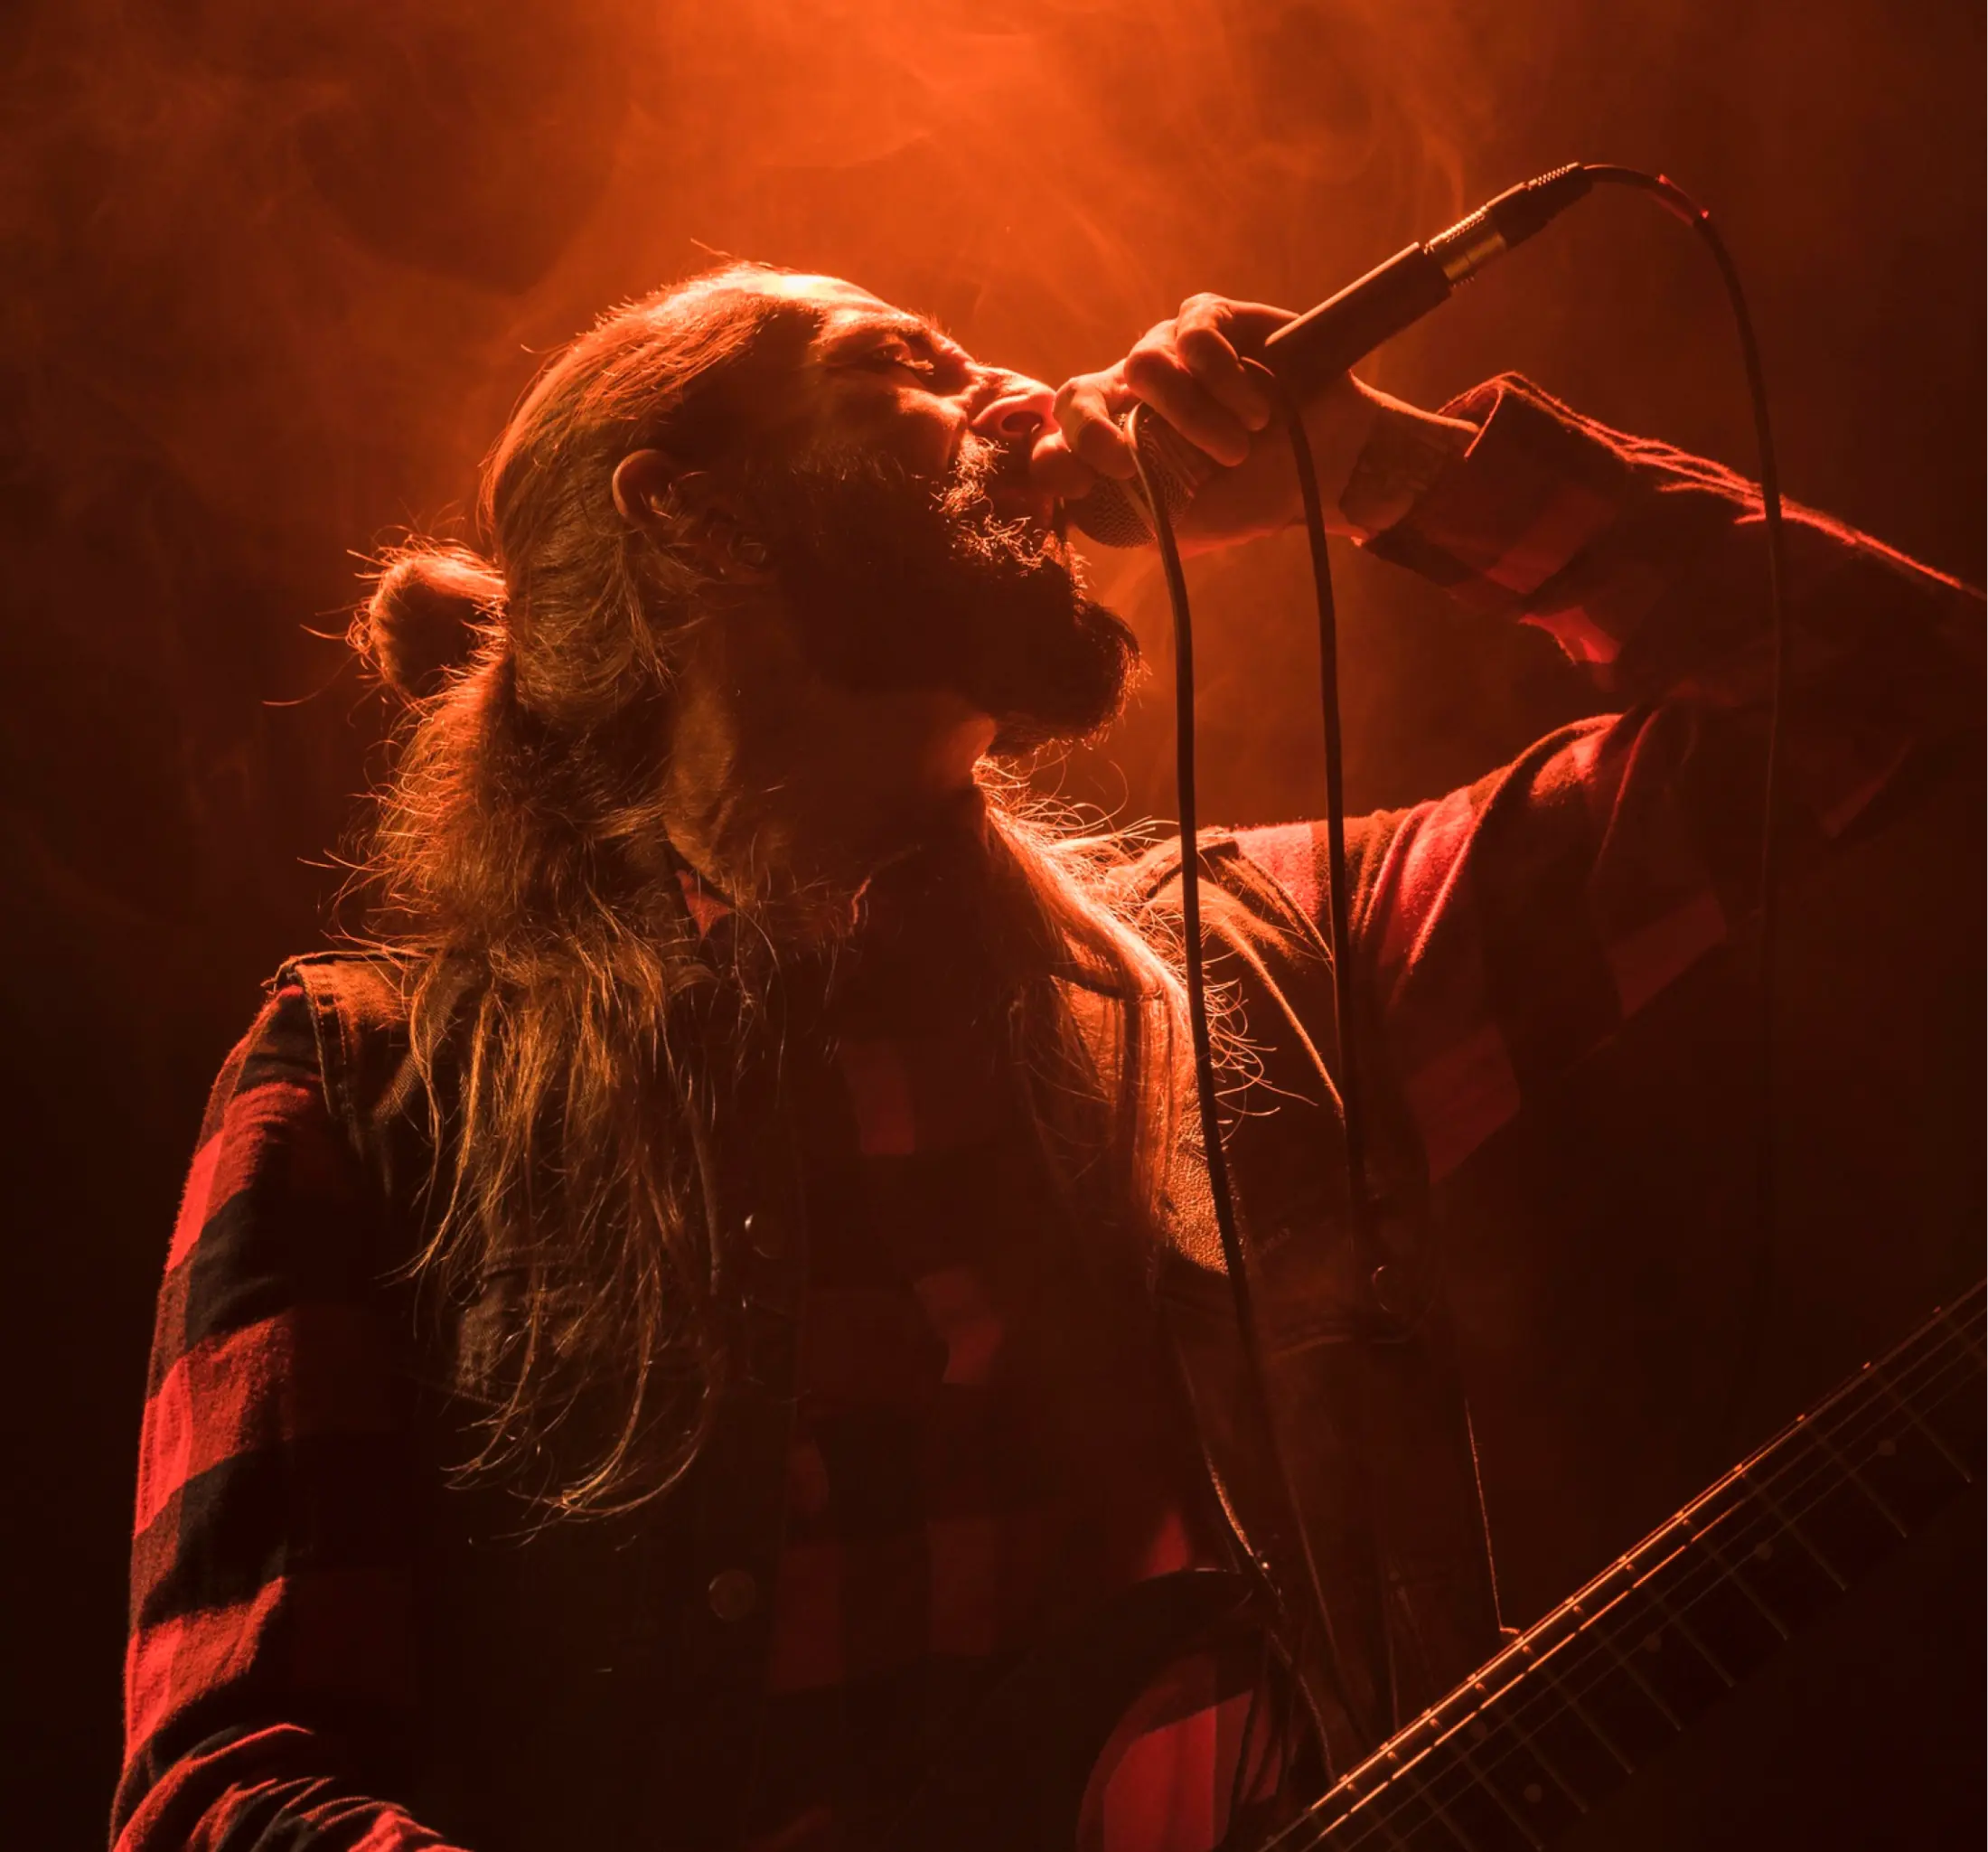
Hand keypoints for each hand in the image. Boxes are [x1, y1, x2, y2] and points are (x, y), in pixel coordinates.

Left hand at [1033, 294, 1382, 552]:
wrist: (1322, 471)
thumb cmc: (1247, 498)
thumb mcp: (1178, 524)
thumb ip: (1122, 511)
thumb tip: (1072, 490)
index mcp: (1114, 442)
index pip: (1057, 441)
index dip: (1057, 460)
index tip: (1085, 486)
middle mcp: (1132, 393)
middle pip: (1077, 393)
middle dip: (1092, 430)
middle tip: (1127, 462)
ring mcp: (1170, 352)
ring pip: (1144, 363)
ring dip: (1193, 415)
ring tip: (1239, 447)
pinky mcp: (1212, 319)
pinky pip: (1194, 333)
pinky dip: (1222, 376)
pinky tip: (1257, 408)